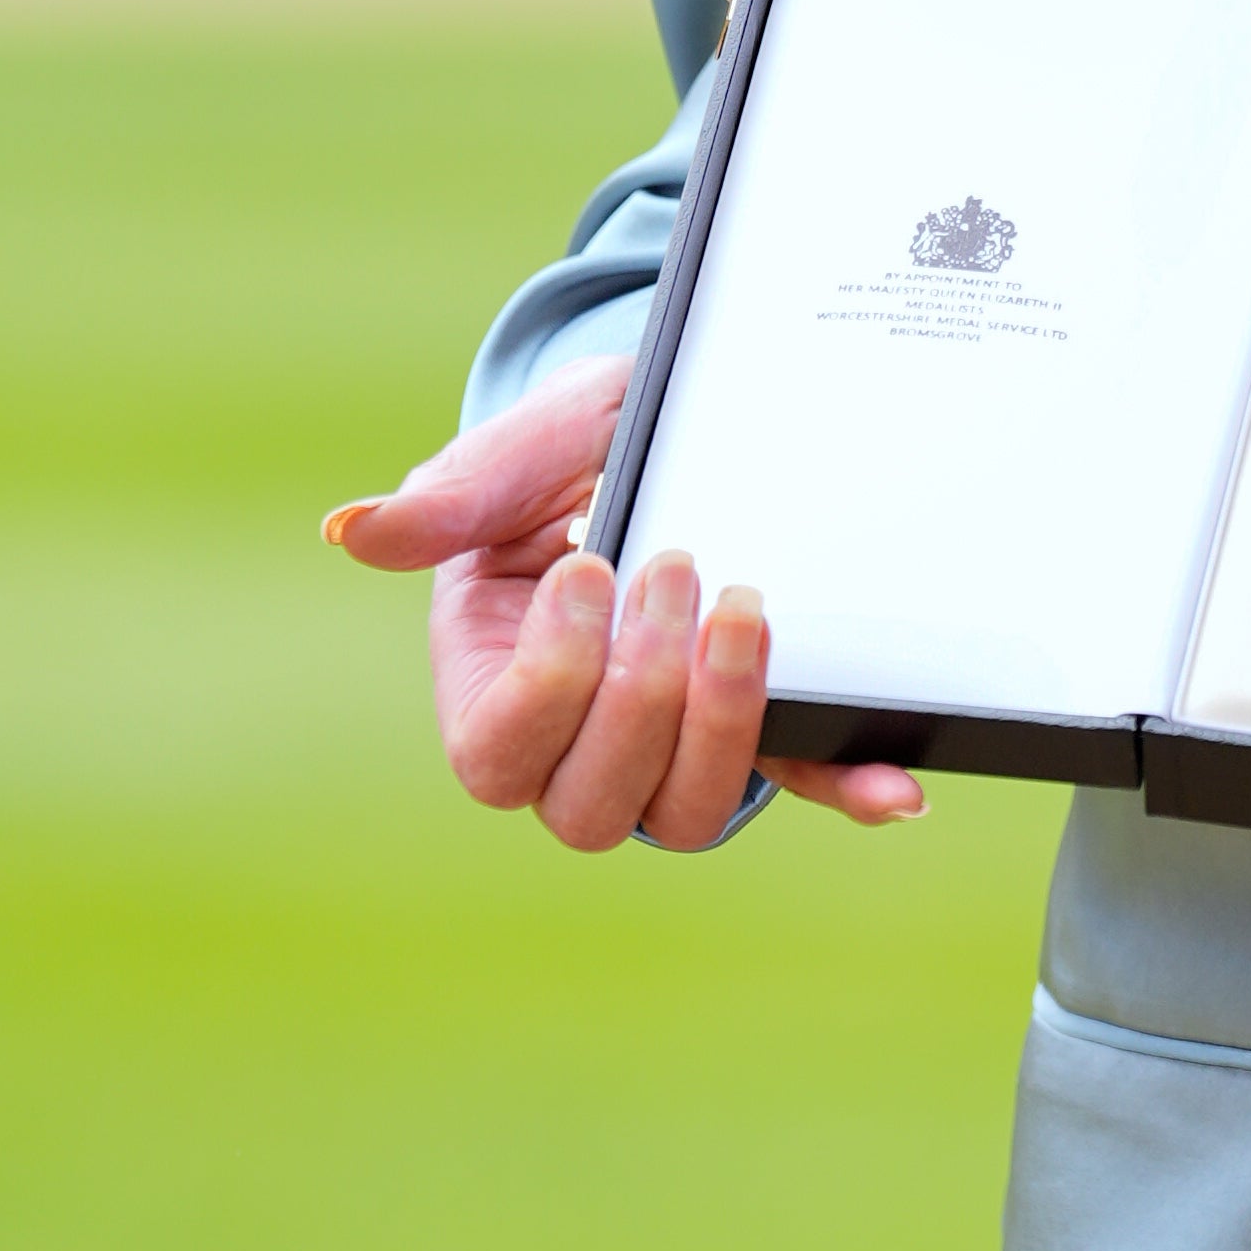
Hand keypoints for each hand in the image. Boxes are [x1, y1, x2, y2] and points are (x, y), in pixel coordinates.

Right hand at [324, 357, 923, 848]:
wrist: (674, 436)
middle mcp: (575, 740)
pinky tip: (896, 788)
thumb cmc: (580, 449)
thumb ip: (457, 493)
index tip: (587, 568)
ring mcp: (671, 748)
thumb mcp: (526, 451)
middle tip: (680, 566)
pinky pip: (799, 782)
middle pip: (590, 807)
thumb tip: (354, 529)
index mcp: (490, 683)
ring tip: (749, 613)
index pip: (495, 751)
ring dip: (724, 727)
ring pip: (685, 813)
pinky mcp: (762, 732)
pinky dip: (846, 790)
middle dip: (642, 697)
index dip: (546, 684)